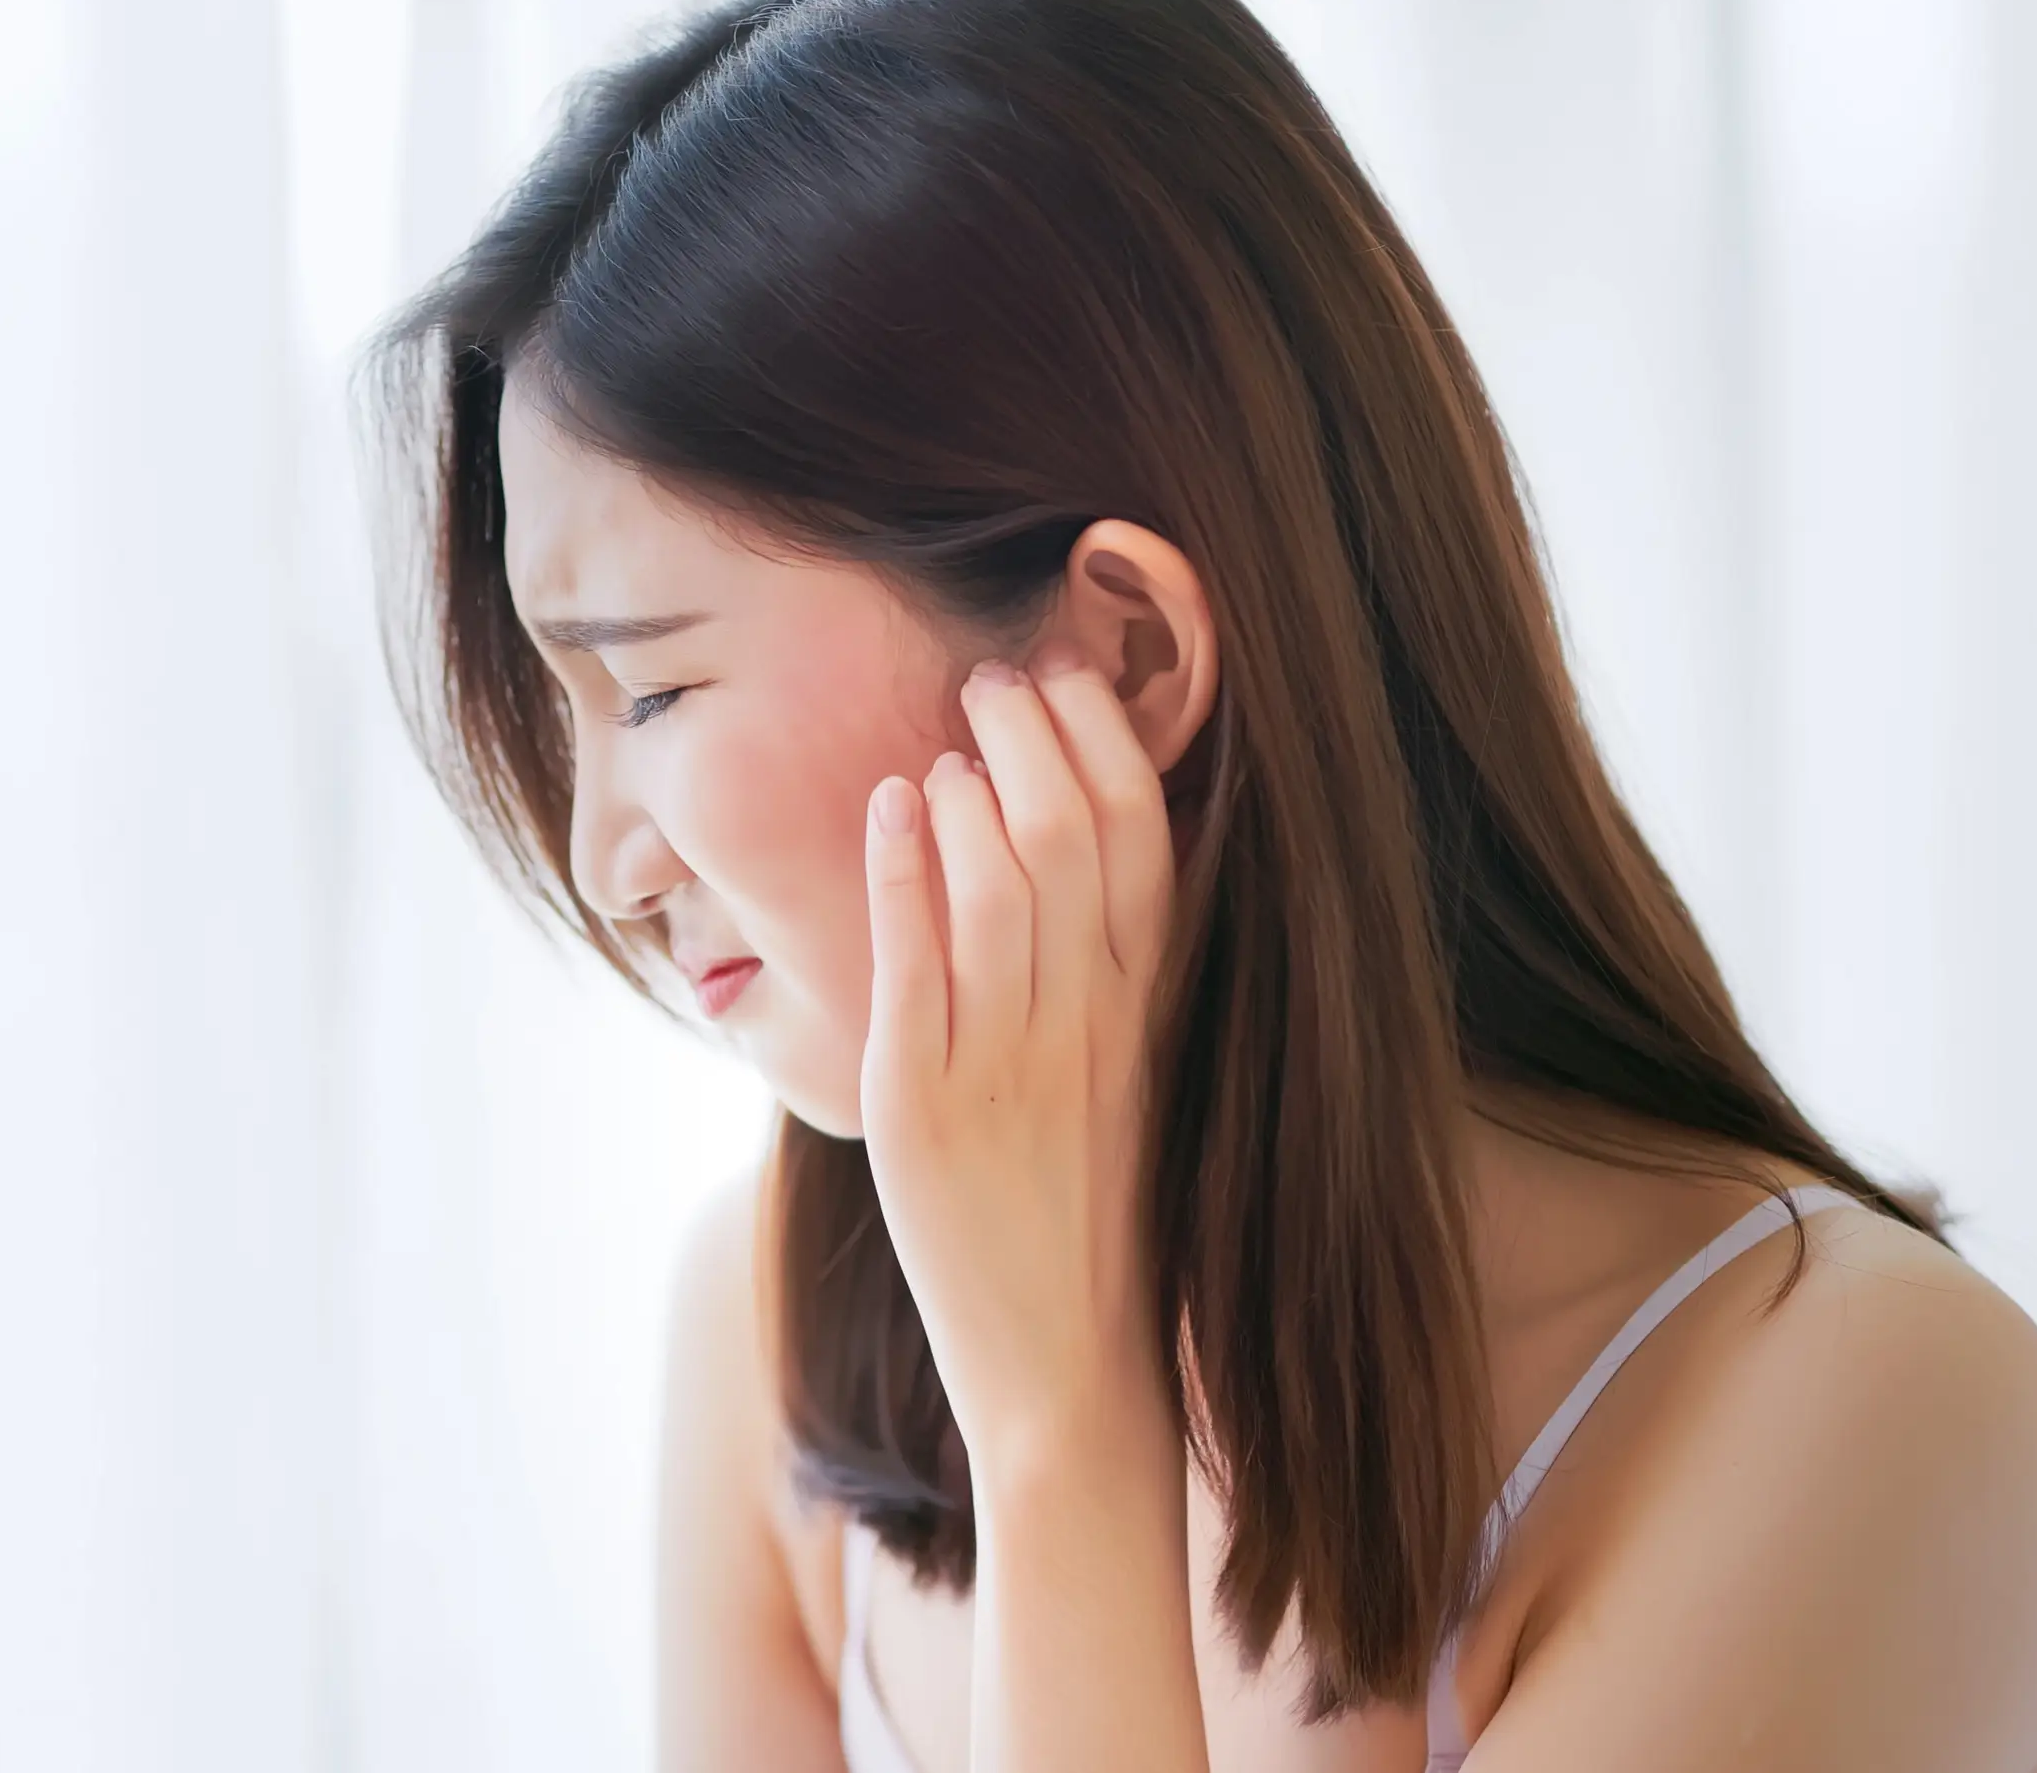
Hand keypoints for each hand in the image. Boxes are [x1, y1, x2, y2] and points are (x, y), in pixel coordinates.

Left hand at [859, 641, 1177, 1481]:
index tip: (1074, 671)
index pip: (1146, 841)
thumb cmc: (1089, 1210)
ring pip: (1005, 891)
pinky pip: (915, 968)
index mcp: (1145, 1014)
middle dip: (1038, 735)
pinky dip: (902, 873)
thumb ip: (1118, 971)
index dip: (1110, 740)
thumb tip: (1080, 843)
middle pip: (1076, 841)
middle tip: (996, 673)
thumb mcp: (1131, 1076)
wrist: (1068, 1365)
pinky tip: (889, 807)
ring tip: (949, 735)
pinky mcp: (924, 1108)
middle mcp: (1087, 1028)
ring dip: (974, 788)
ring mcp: (1005, 1066)